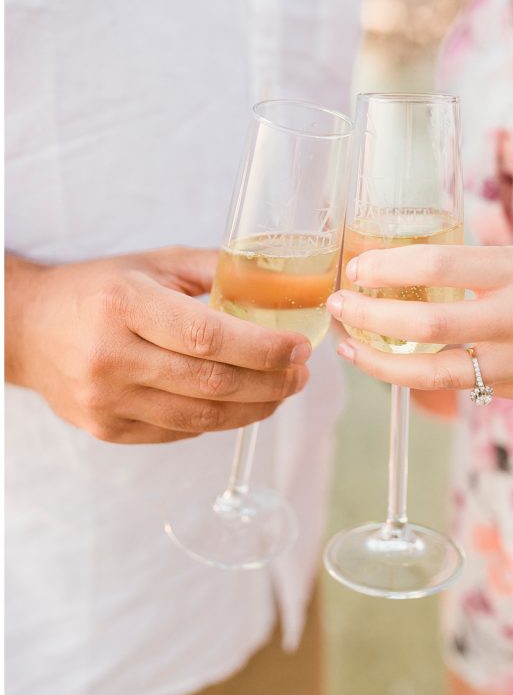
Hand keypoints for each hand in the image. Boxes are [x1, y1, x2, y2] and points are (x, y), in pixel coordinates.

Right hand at [5, 247, 310, 442]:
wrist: (28, 329)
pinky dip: (218, 420)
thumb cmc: (98, 290)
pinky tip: (240, 404)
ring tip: (282, 391)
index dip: (262, 348)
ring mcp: (106, 400)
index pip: (207, 337)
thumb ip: (212, 270)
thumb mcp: (152, 263)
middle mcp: (110, 357)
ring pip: (200, 418)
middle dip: (270, 382)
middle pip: (210, 383)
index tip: (300, 347)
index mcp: (123, 305)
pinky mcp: (106, 429)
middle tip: (301, 373)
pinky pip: (179, 431)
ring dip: (253, 408)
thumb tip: (277, 282)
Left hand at [326, 245, 512, 398]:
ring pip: (432, 372)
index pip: (439, 264)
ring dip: (380, 362)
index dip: (387, 267)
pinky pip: (457, 384)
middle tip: (338, 307)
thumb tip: (401, 272)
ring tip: (349, 347)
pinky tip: (394, 362)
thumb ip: (470, 267)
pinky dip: (418, 373)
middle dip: (369, 317)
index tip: (356, 268)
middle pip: (426, 323)